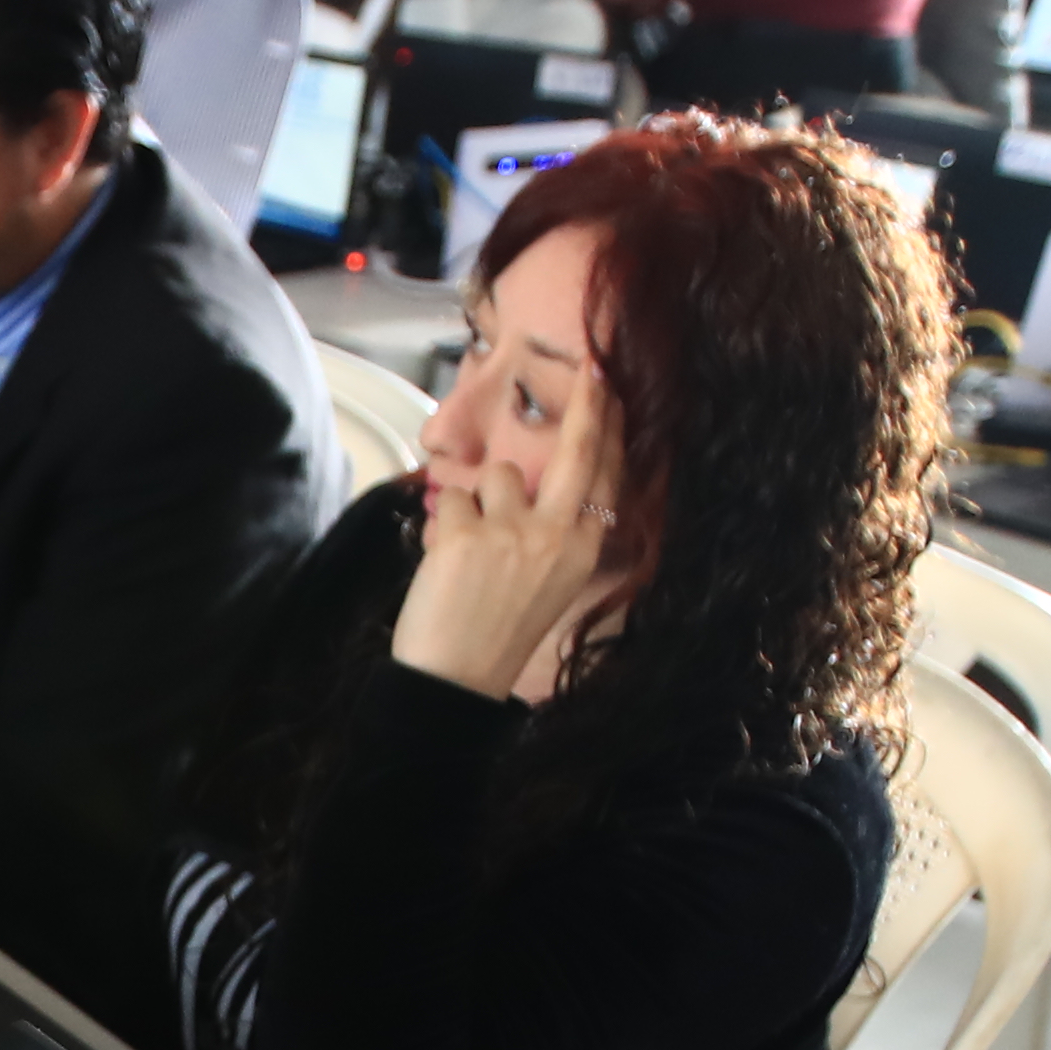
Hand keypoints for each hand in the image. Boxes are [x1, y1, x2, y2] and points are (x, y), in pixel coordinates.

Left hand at [391, 362, 629, 702]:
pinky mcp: (463, 533)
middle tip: (594, 370)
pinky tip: (443, 567)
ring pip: (496, 477)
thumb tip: (539, 481)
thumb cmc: (500, 631)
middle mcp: (556, 534)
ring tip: (471, 552)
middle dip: (588, 405)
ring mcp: (510, 531)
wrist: (457, 679)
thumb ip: (553, 531)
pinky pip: (449, 503)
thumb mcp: (549, 581)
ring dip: (478, 504)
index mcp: (583, 549)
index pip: (603, 474)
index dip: (608, 428)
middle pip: (577, 451)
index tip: (611, 390)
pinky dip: (440, 529)